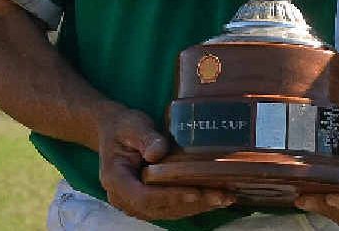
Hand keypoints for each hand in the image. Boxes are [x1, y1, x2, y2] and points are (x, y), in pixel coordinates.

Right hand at [97, 105, 234, 220]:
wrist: (113, 131)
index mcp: (116, 179)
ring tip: (224, 198)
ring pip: (168, 212)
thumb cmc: (123, 127)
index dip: (170, 197)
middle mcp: (123, 197)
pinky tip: (213, 198)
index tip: (195, 192)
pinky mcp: (148, 200)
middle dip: (193, 204)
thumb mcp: (133, 126)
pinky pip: (170, 207)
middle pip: (160, 208)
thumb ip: (146, 138)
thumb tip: (158, 152)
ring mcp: (135, 202)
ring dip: (197, 207)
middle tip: (221, 196)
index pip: (143, 196)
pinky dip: (192, 204)